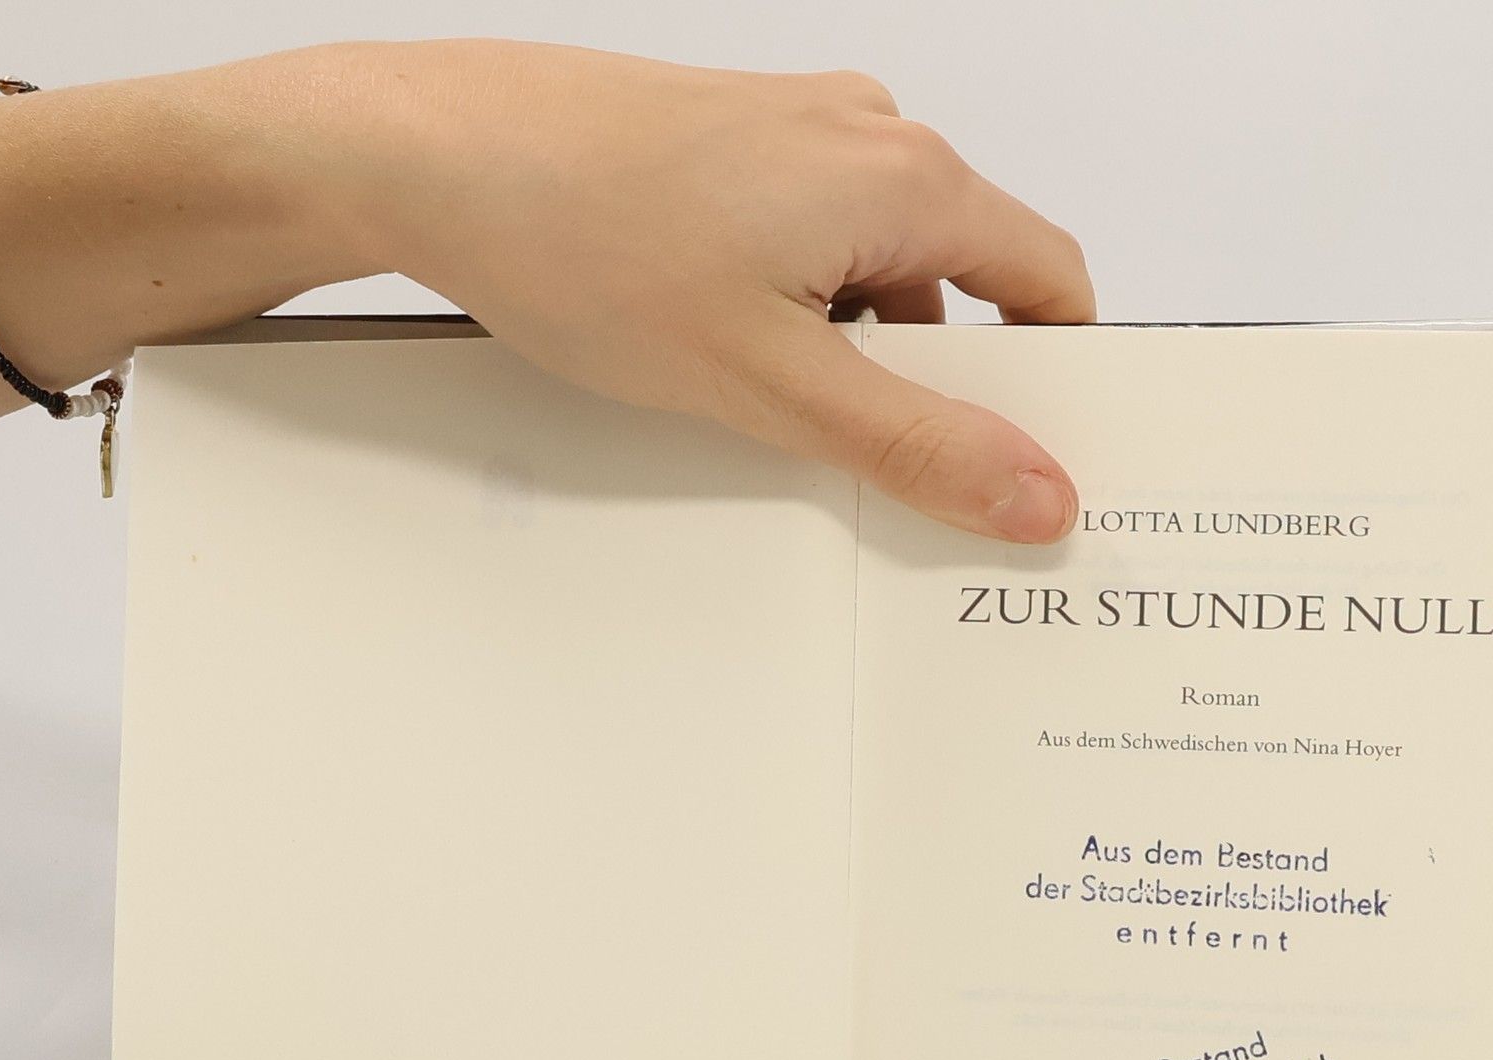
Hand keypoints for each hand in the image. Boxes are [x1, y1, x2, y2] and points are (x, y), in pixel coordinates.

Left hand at [315, 41, 1094, 540]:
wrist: (432, 158)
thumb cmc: (580, 236)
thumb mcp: (773, 381)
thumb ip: (916, 442)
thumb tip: (1035, 489)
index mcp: (907, 178)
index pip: (1051, 281)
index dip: (1060, 378)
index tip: (1036, 457)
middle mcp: (866, 136)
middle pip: (970, 279)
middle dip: (947, 382)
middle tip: (897, 466)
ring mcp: (796, 136)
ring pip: (884, 270)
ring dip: (862, 355)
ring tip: (784, 416)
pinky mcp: (736, 153)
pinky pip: (815, 248)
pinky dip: (806, 316)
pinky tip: (738, 362)